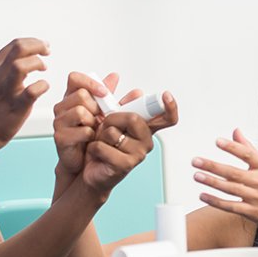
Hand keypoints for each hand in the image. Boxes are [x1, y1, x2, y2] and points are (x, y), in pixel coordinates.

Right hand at [0, 38, 50, 155]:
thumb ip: (3, 70)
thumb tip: (21, 59)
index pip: (14, 45)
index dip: (32, 42)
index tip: (42, 47)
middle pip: (19, 48)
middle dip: (38, 45)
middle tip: (47, 51)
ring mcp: (5, 92)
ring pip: (22, 65)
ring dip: (38, 63)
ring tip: (44, 69)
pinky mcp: (15, 107)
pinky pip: (33, 90)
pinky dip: (43, 85)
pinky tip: (44, 87)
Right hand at [53, 72, 118, 177]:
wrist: (84, 160)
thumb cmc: (91, 134)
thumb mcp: (102, 111)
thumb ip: (107, 94)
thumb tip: (114, 76)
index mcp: (71, 97)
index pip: (74, 78)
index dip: (90, 82)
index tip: (104, 93)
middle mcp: (62, 107)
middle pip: (81, 95)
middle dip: (96, 107)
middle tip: (98, 118)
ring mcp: (58, 122)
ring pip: (80, 111)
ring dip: (93, 122)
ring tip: (94, 129)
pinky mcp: (60, 137)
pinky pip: (83, 130)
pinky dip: (91, 135)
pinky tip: (90, 139)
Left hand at [54, 73, 180, 180]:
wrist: (88, 171)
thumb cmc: (100, 145)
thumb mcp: (108, 120)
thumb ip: (117, 103)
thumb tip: (128, 85)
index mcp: (145, 129)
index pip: (166, 118)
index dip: (170, 107)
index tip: (166, 95)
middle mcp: (145, 141)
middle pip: (133, 118)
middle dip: (111, 119)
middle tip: (104, 127)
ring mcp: (138, 154)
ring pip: (113, 133)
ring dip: (99, 136)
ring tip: (100, 143)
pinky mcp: (125, 165)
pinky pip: (103, 147)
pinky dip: (93, 148)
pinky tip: (96, 155)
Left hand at [192, 129, 257, 232]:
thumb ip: (249, 148)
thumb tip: (235, 131)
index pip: (247, 154)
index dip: (232, 147)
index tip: (217, 141)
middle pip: (233, 172)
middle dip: (212, 166)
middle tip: (196, 161)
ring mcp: (257, 197)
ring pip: (229, 188)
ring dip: (211, 182)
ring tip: (196, 175)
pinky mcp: (253, 212)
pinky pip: (231, 206)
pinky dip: (216, 201)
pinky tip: (203, 195)